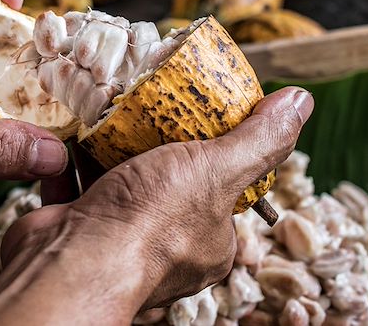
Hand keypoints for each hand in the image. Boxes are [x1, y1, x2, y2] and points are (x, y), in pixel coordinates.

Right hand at [0, 87, 313, 324]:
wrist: (68, 263)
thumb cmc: (148, 226)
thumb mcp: (216, 171)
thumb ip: (258, 141)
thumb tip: (299, 103)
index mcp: (210, 241)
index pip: (222, 188)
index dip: (213, 149)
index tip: (198, 114)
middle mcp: (165, 246)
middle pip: (166, 181)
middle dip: (155, 145)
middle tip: (148, 107)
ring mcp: (116, 237)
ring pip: (118, 181)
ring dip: (111, 148)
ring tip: (109, 112)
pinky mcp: (75, 227)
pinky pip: (76, 184)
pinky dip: (73, 159)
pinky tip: (73, 133)